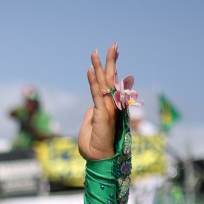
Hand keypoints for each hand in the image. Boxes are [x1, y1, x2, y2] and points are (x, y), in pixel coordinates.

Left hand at [77, 44, 118, 160]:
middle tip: (114, 45)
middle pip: (111, 79)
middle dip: (112, 61)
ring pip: (104, 83)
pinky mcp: (102, 114)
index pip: (110, 84)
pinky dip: (93, 81)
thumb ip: (92, 112)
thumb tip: (93, 104)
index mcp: (108, 106)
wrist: (98, 159)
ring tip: (96, 51)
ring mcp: (108, 109)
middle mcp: (111, 105)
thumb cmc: (94, 145)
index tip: (112, 56)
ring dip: (100, 66)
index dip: (111, 70)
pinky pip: (97, 94)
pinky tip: (89, 70)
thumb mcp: (90, 125)